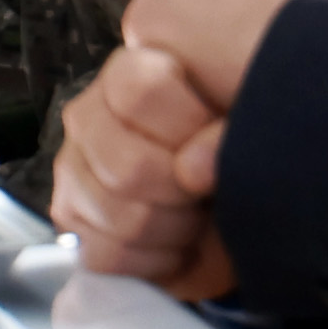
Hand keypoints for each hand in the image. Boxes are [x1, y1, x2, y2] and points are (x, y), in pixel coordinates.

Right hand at [48, 38, 238, 296]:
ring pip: (118, 215)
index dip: (189, 126)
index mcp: (132, 67)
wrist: (242, 197)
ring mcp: (72, 168)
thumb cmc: (247, 143)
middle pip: (126, 166)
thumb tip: (191, 172)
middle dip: (182, 192)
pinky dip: (155, 261)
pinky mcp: (71, 221)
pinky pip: (105, 256)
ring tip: (197, 214)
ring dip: (175, 229)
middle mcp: (88, 112)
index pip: (140, 92)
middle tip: (208, 187)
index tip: (220, 137)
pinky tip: (177, 243)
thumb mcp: (257, 117)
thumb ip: (231, 128)